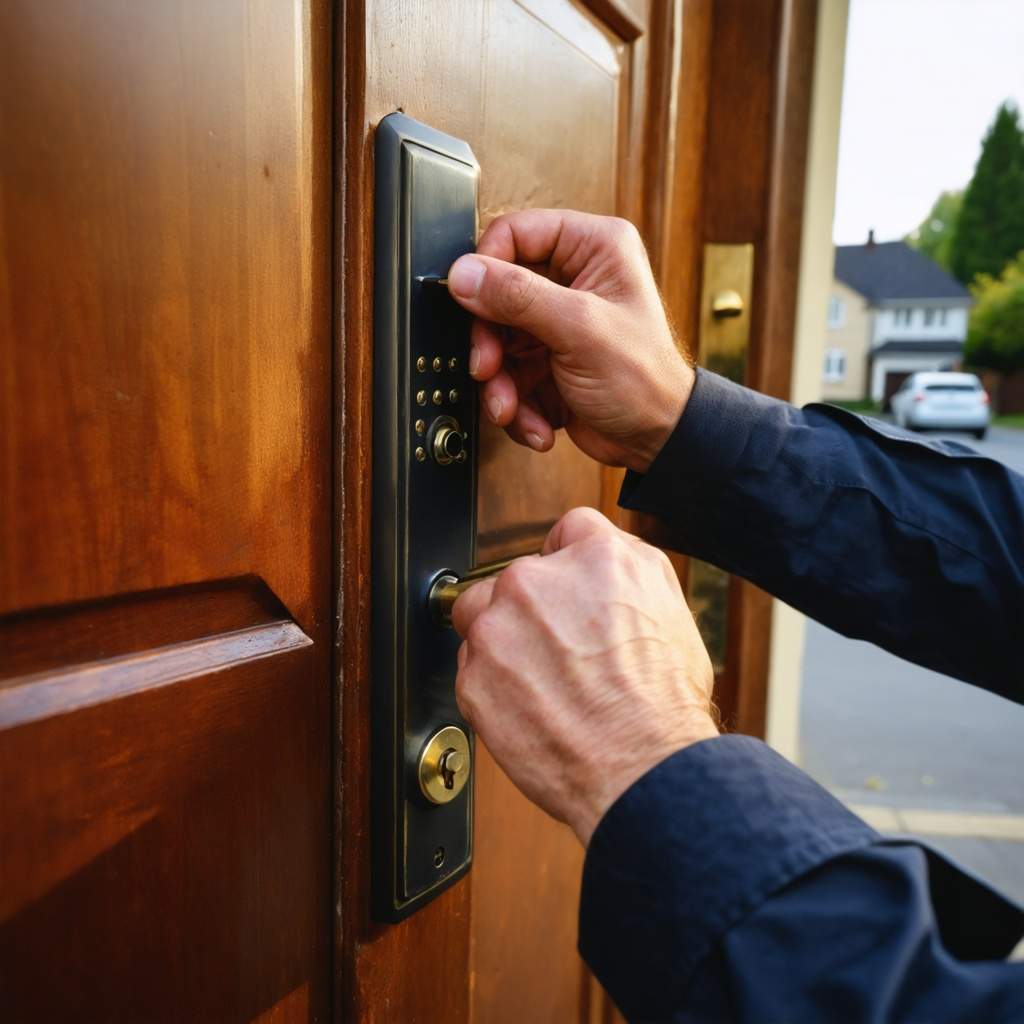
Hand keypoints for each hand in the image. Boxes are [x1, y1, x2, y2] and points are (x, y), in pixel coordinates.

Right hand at [446, 209, 693, 472]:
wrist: (655, 440)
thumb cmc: (645, 381)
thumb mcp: (580, 329)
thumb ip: (518, 296)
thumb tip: (465, 274)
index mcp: (593, 248)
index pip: (515, 233)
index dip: (486, 267)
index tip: (471, 302)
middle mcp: (573, 277)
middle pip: (496, 292)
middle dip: (489, 341)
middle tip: (488, 368)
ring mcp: (556, 320)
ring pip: (496, 339)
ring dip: (498, 381)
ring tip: (510, 408)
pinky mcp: (544, 358)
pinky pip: (507, 372)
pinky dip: (515, 403)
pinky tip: (537, 422)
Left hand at [452, 507, 717, 845]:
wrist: (642, 767)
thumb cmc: (666, 704)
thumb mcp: (673, 612)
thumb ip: (630, 575)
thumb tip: (608, 569)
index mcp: (596, 556)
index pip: (568, 532)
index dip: (570, 565)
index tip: (568, 591)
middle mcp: (539, 581)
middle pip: (518, 576)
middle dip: (534, 609)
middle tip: (560, 652)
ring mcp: (500, 627)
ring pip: (483, 617)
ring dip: (502, 642)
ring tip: (541, 683)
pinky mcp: (474, 675)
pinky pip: (473, 669)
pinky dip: (494, 687)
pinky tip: (532, 709)